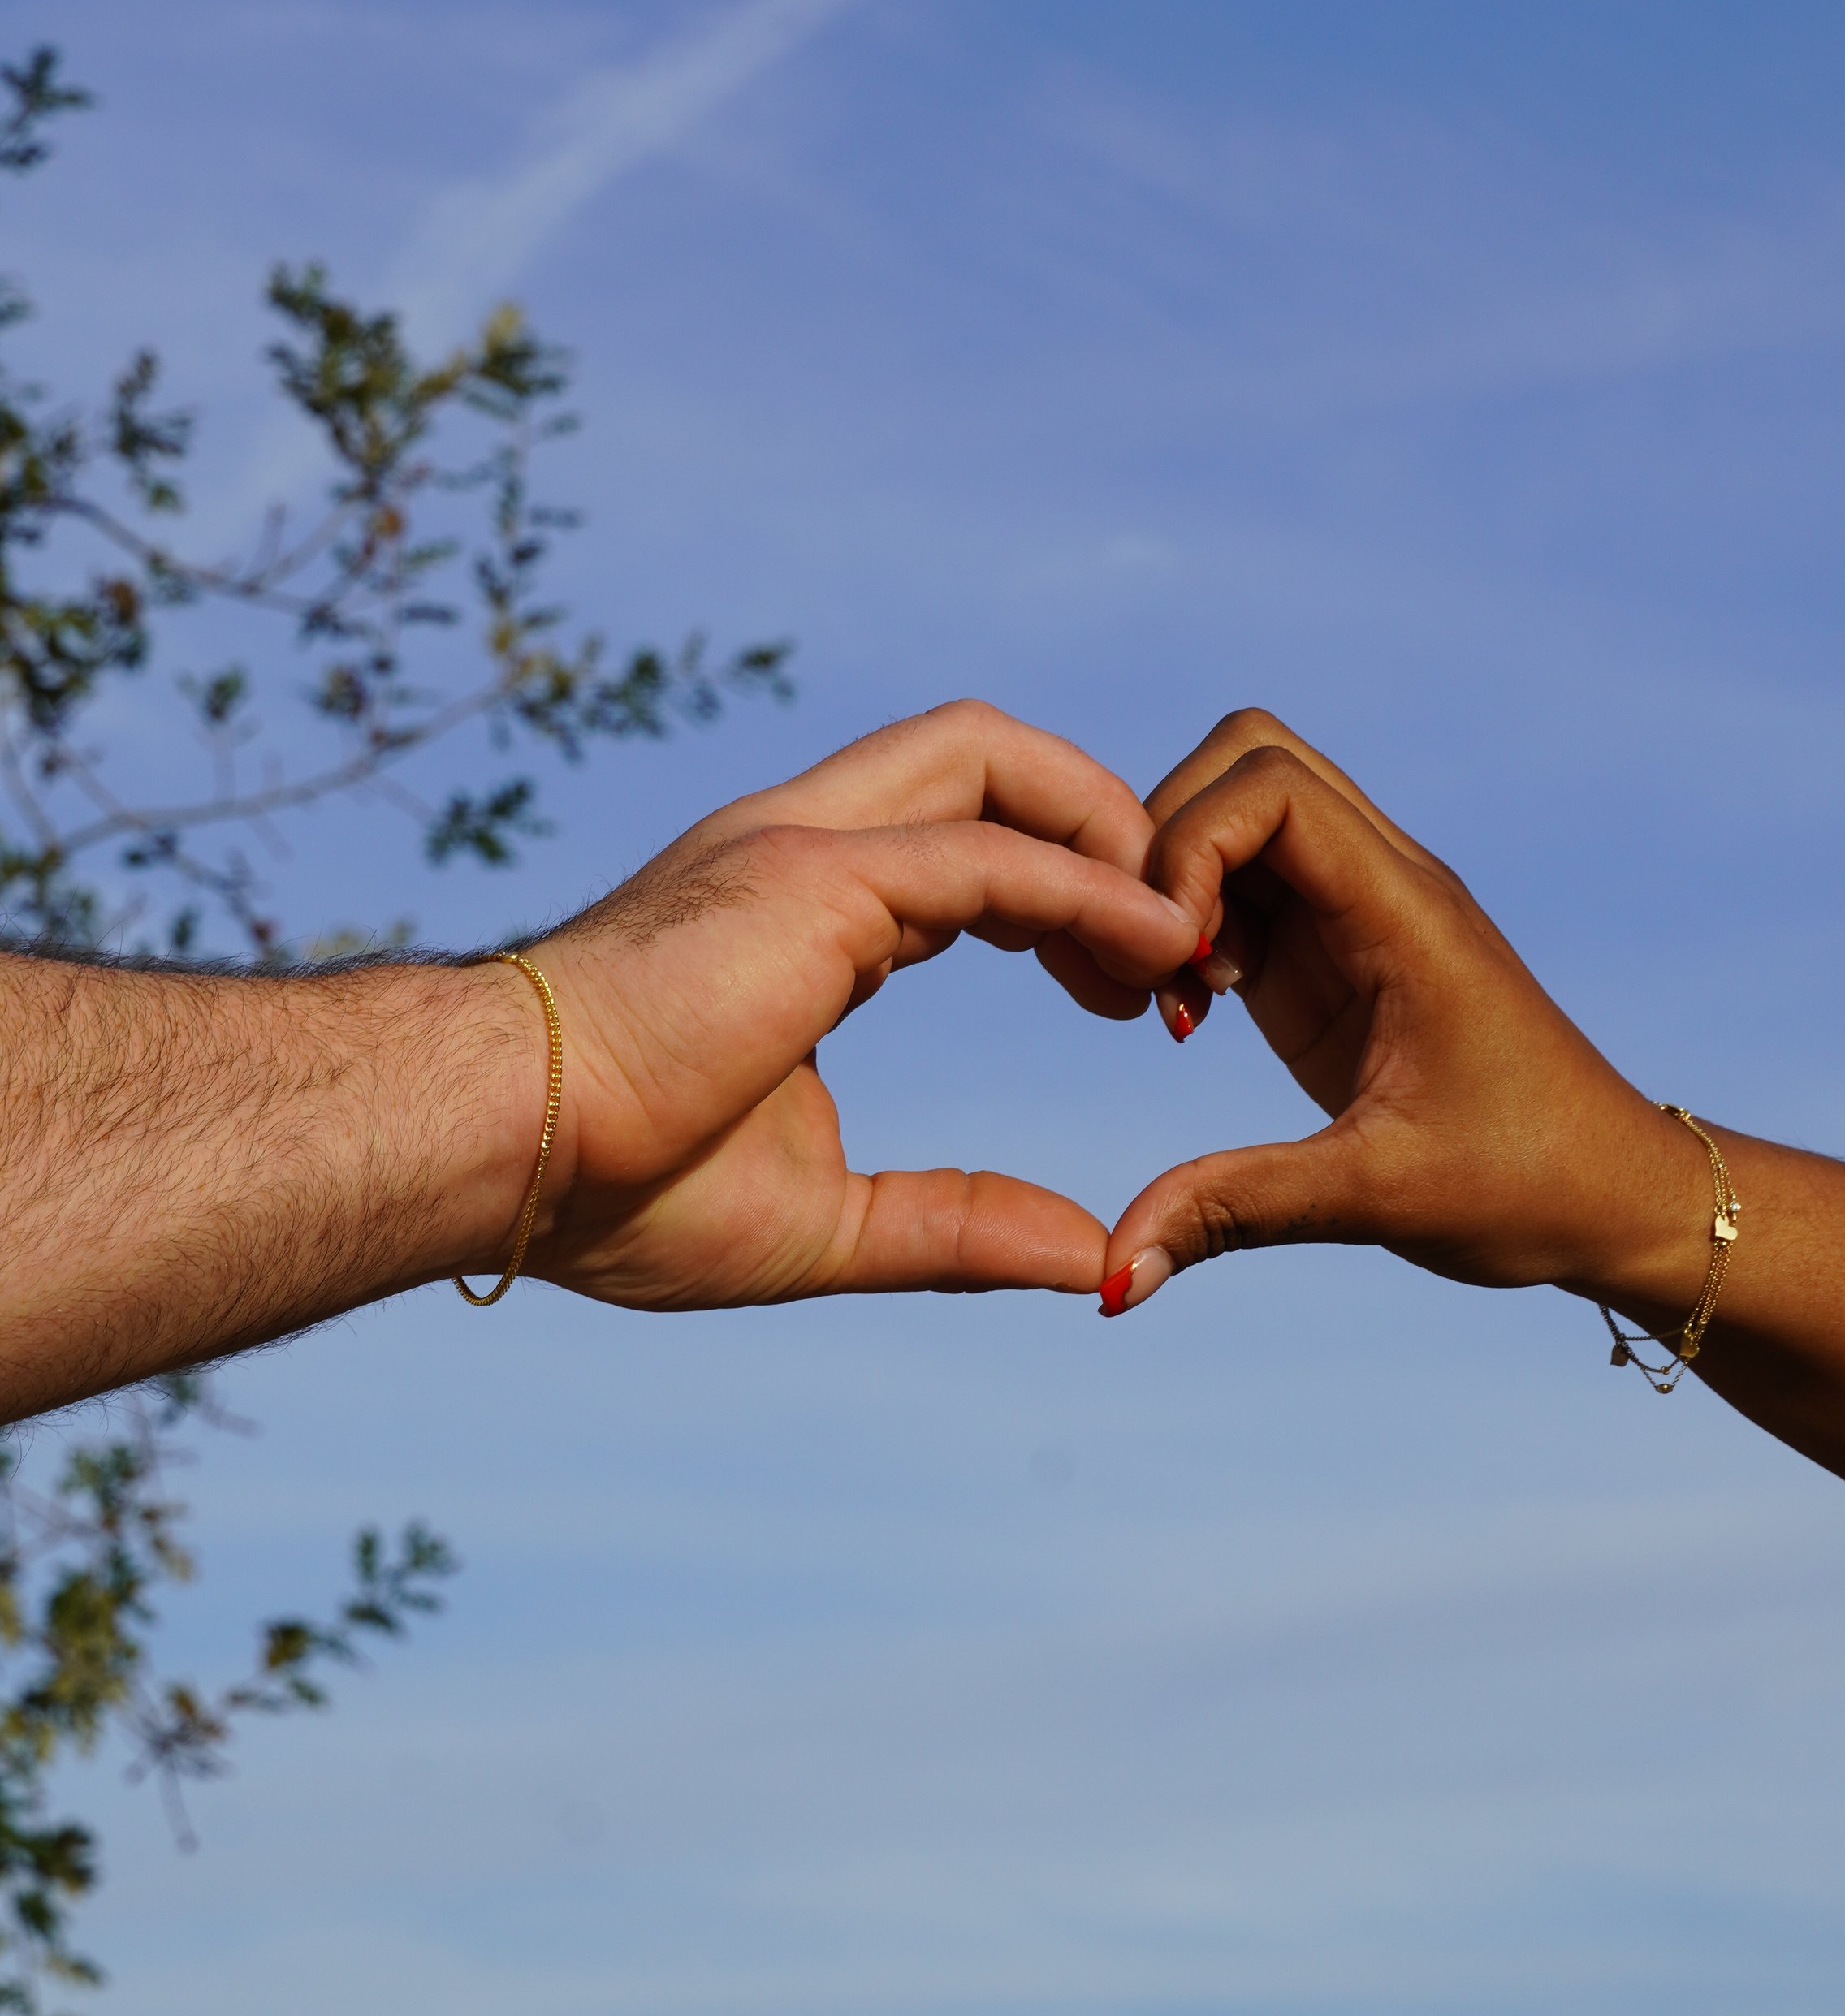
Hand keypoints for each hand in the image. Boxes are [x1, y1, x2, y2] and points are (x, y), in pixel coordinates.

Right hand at [525, 703, 1197, 1306]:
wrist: (496, 1150)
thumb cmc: (610, 1188)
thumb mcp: (823, 1226)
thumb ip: (954, 1227)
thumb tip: (1084, 1255)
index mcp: (798, 914)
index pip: (962, 849)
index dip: (1066, 903)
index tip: (1131, 998)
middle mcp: (800, 850)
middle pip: (987, 760)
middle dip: (1101, 828)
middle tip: (1173, 954)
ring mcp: (800, 845)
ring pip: (993, 760)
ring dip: (1107, 831)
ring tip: (1177, 942)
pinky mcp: (813, 876)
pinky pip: (988, 855)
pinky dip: (1087, 888)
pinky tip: (1153, 948)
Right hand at [1097, 711, 1717, 1316]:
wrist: (1614, 1199)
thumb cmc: (1528, 1186)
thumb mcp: (1377, 1199)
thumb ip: (1237, 1209)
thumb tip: (1115, 1270)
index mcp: (1409, 912)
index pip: (1273, 784)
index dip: (1192, 843)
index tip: (1178, 960)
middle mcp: (1384, 884)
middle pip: (1249, 757)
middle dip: (1167, 838)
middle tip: (1154, 962)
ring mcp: (1357, 912)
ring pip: (1239, 812)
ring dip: (1176, 883)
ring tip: (1170, 996)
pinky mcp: (1333, 955)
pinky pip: (1244, 886)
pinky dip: (1193, 927)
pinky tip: (1192, 1016)